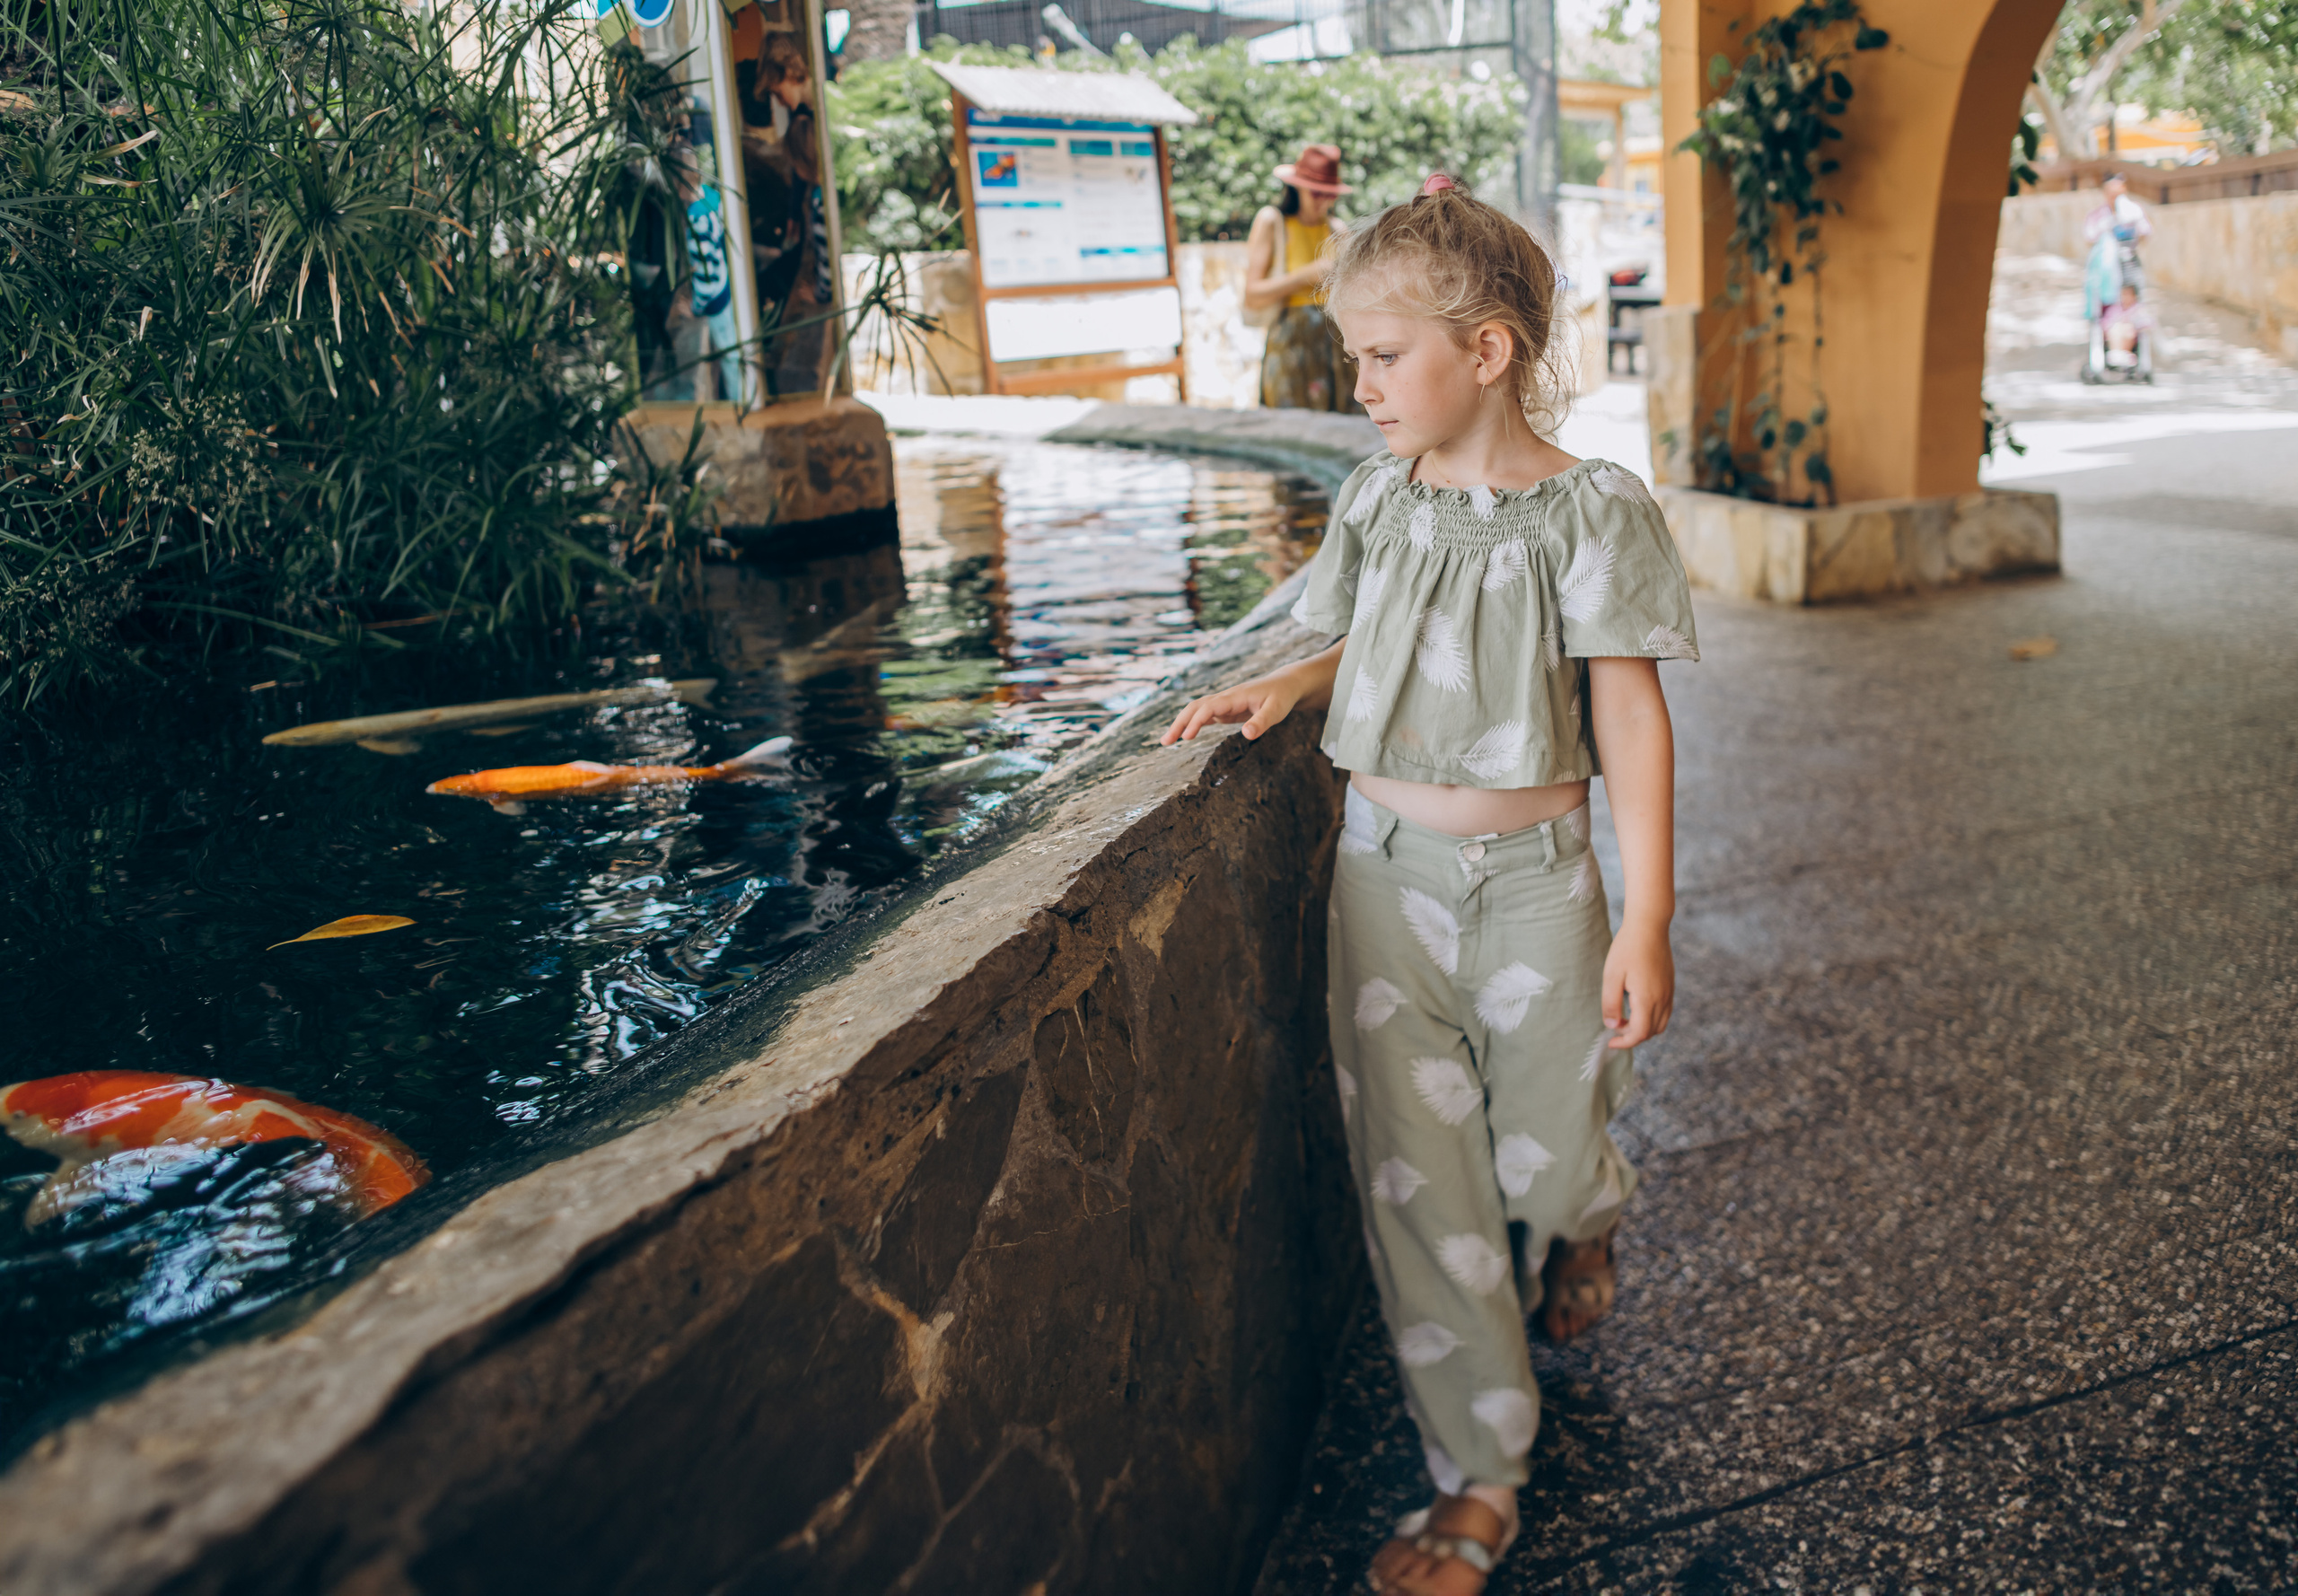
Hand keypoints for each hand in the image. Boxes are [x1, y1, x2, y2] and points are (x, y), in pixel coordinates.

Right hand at [1159, 666, 1306, 745]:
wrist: (1285, 684)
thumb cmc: (1281, 697)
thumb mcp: (1276, 710)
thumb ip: (1262, 722)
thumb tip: (1246, 735)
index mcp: (1235, 696)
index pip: (1208, 707)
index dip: (1196, 721)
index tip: (1185, 737)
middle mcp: (1225, 698)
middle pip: (1195, 707)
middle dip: (1179, 723)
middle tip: (1164, 742)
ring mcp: (1224, 703)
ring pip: (1196, 710)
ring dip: (1181, 724)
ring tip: (1167, 741)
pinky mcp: (1227, 709)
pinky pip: (1204, 715)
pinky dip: (1192, 724)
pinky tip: (1184, 735)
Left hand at [1601, 917, 1674, 1049]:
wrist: (1649, 926)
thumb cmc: (1627, 948)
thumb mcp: (1611, 976)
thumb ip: (1610, 1003)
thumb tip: (1611, 1025)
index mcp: (1647, 999)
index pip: (1639, 1033)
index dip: (1624, 1042)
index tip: (1610, 1041)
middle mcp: (1662, 999)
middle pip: (1651, 1032)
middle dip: (1633, 1036)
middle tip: (1614, 1026)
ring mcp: (1669, 992)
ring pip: (1661, 1023)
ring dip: (1644, 1028)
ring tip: (1624, 1019)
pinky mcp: (1670, 985)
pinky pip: (1665, 1011)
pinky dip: (1652, 1018)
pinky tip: (1636, 1007)